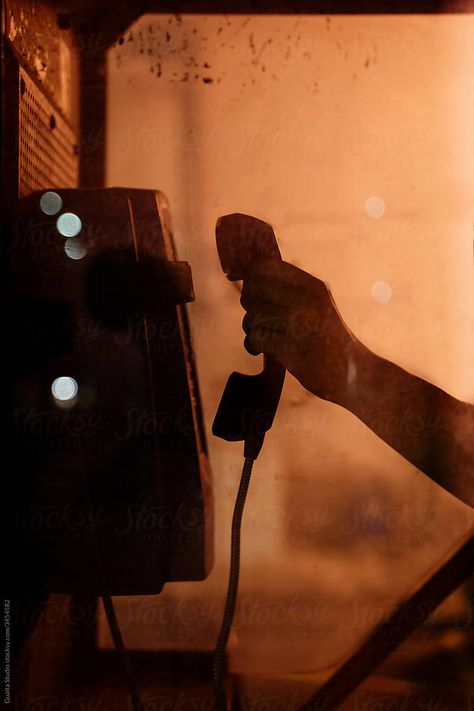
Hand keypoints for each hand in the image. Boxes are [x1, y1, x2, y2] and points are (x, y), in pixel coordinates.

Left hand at [240, 259, 354, 401]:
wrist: (354, 373)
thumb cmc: (329, 341)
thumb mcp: (318, 305)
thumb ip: (293, 291)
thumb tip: (253, 278)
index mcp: (312, 286)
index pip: (268, 266)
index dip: (253, 279)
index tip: (255, 294)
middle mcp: (306, 300)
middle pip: (255, 286)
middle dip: (249, 302)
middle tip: (256, 317)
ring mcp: (298, 323)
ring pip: (253, 314)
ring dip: (251, 328)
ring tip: (262, 337)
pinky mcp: (290, 347)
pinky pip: (255, 338)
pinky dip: (253, 345)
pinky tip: (261, 350)